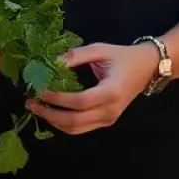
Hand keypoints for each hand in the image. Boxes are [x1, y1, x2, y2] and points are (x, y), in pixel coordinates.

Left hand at [27, 42, 159, 135]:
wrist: (147, 67)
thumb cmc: (124, 56)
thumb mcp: (101, 49)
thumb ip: (76, 55)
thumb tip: (51, 62)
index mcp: (111, 91)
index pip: (79, 102)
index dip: (57, 99)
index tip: (39, 90)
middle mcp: (110, 111)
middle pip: (74, 121)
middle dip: (49, 113)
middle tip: (30, 102)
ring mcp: (108, 119)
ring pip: (75, 129)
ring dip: (54, 121)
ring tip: (37, 108)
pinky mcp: (106, 122)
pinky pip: (81, 128)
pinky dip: (64, 123)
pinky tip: (52, 112)